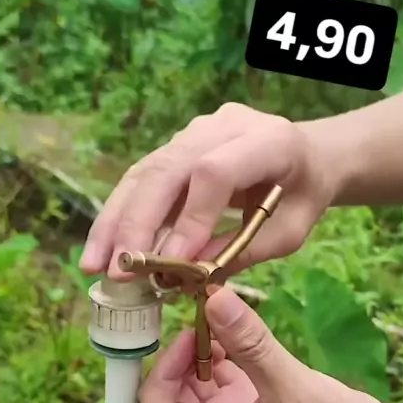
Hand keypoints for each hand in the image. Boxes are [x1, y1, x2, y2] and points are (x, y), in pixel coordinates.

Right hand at [80, 103, 340, 277]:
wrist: (308, 156)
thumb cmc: (304, 196)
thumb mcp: (288, 232)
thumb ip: (241, 250)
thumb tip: (186, 276)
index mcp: (269, 141)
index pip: (214, 172)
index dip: (190, 218)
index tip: (171, 265)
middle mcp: (224, 126)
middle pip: (167, 168)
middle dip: (136, 223)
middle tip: (115, 270)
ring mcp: (196, 131)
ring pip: (145, 172)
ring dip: (115, 221)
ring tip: (94, 265)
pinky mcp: (177, 145)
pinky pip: (143, 178)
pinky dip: (122, 215)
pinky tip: (105, 248)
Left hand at [139, 286, 387, 402]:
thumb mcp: (293, 388)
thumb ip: (251, 344)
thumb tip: (215, 298)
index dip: (163, 374)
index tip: (188, 336)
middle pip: (173, 395)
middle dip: (182, 356)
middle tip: (202, 316)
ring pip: (197, 381)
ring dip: (203, 350)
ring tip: (219, 316)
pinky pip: (223, 374)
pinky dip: (224, 350)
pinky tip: (235, 327)